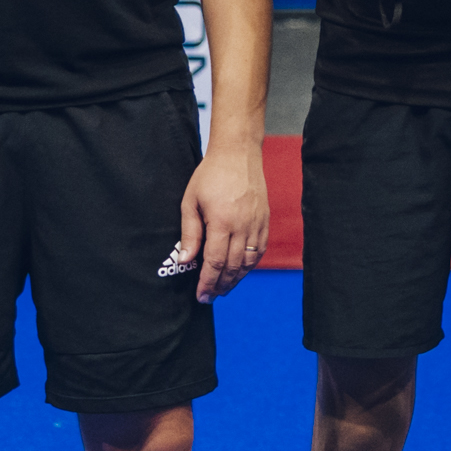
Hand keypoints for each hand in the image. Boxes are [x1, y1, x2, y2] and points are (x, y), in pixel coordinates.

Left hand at [172, 140, 270, 300]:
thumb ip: (190, 232)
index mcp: (222, 222)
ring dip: (236, 279)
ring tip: (223, 288)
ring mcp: (257, 224)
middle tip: (210, 297)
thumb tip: (185, 260)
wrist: (238, 154)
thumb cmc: (210, 175)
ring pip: (249, 262)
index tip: (201, 295)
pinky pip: (260, 250)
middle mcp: (243, 226)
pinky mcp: (265, 220)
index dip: (208, 282)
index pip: (215, 262)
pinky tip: (240, 270)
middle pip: (233, 266)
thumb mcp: (191, 201)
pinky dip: (250, 265)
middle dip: (220, 285)